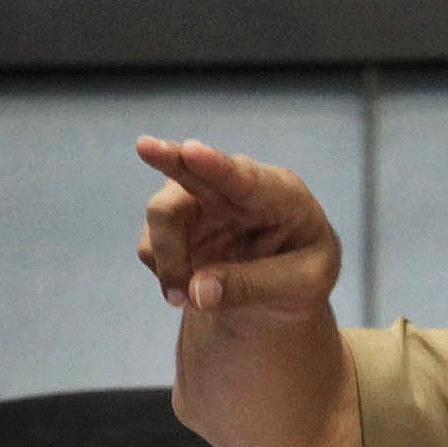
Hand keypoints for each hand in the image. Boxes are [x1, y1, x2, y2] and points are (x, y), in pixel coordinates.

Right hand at [135, 136, 340, 316]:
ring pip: (163, 216)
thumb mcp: (301, 287)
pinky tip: (189, 290)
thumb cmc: (303, 273)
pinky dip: (165, 274)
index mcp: (281, 193)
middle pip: (192, 171)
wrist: (284, 284)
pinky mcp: (175, 221)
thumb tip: (196, 291)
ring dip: (169, 263)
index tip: (193, 151)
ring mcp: (200, 199)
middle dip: (168, 158)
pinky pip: (152, 246)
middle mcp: (234, 186)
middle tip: (144, 146)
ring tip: (184, 300)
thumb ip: (253, 287)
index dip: (217, 166)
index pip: (247, 178)